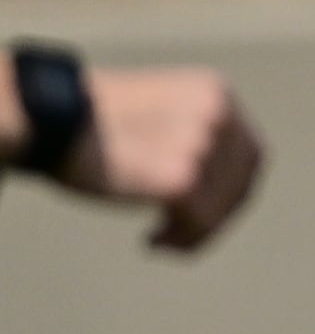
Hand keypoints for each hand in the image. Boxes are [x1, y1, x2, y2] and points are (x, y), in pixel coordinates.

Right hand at [59, 67, 264, 252]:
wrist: (46, 115)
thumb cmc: (88, 118)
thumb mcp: (160, 112)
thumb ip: (194, 134)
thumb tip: (217, 184)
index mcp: (216, 92)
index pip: (249, 154)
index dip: (235, 189)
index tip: (213, 211)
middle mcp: (218, 113)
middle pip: (239, 184)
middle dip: (216, 216)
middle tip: (185, 233)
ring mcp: (202, 144)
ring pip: (220, 208)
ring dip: (194, 231)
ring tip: (161, 238)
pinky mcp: (182, 177)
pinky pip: (199, 222)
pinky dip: (182, 240)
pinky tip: (153, 242)